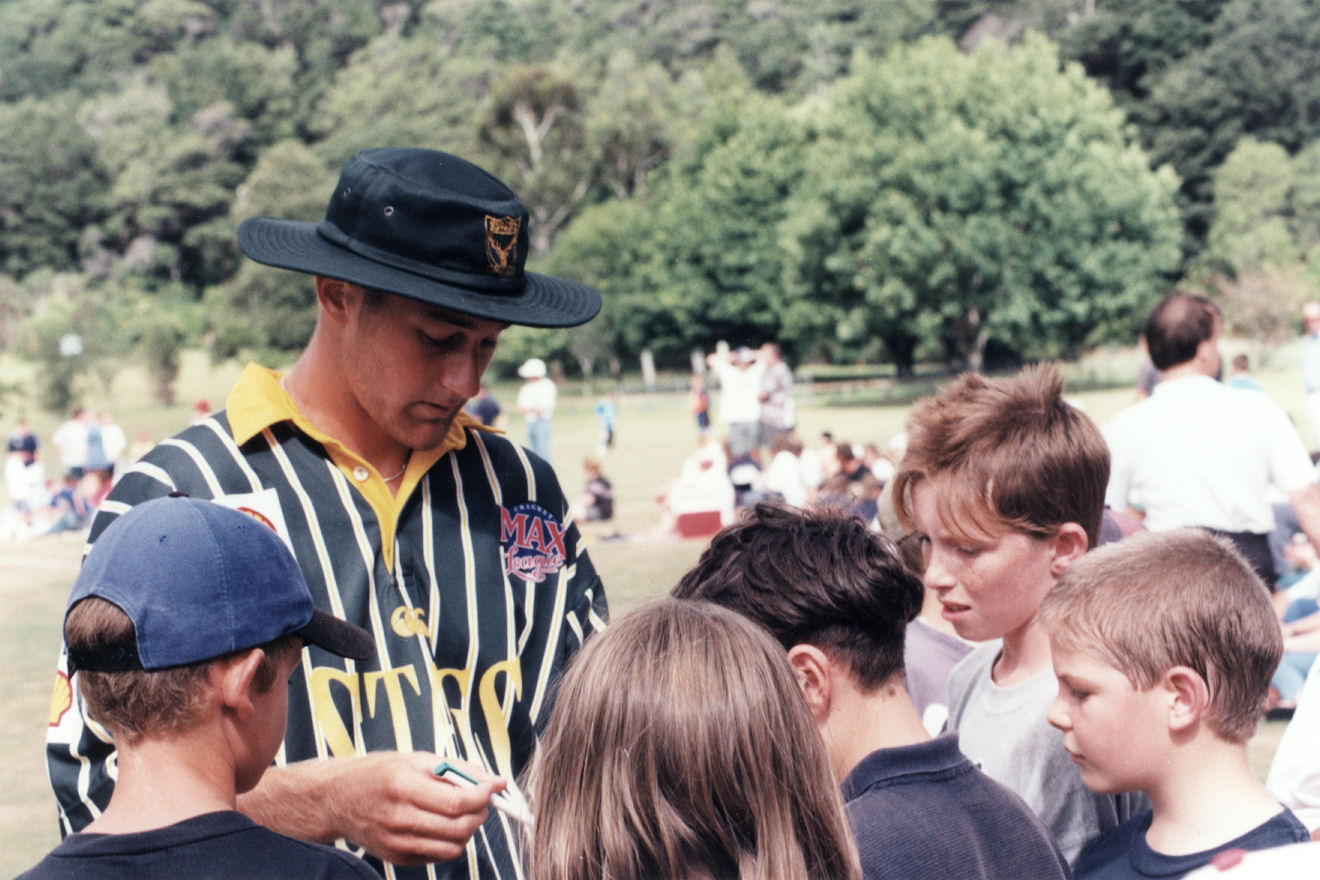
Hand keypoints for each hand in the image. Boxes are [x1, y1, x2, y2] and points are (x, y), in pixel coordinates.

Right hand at [241, 752, 504, 866]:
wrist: (337, 798)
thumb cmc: (381, 773)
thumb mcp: (417, 759)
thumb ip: (456, 771)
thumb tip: (493, 782)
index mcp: (404, 786)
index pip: (458, 802)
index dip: (484, 796)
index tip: (496, 787)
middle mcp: (399, 817)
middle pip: (459, 828)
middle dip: (480, 813)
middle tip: (481, 800)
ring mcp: (396, 842)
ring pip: (453, 847)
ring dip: (468, 830)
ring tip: (462, 813)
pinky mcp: (395, 857)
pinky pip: (438, 856)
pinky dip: (449, 841)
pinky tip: (440, 824)